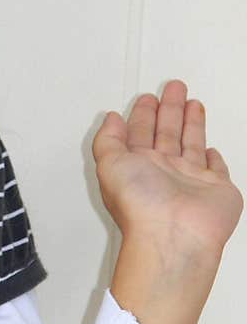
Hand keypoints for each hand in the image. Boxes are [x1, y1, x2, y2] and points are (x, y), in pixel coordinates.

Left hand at [91, 79, 242, 260]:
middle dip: (169, 109)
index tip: (146, 97)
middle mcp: (163, 173)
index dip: (142, 114)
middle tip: (173, 88)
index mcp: (137, 166)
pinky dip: (214, 159)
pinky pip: (216, 169)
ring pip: (191, 144)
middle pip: (166, 133)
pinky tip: (211, 150)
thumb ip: (108, 139)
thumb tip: (109, 120)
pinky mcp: (216, 189)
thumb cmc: (142, 205)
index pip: (139, 133)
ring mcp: (190, 181)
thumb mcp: (109, 164)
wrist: (174, 235)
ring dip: (191, 123)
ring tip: (192, 102)